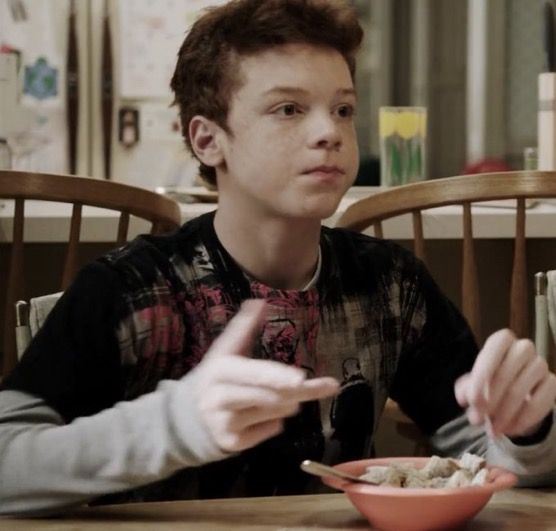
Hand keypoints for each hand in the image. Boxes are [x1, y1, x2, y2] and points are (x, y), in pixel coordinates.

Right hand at [186, 299, 338, 452]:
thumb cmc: (214, 378)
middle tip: (316, 385)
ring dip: (285, 403)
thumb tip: (260, 301)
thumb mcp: (225, 351)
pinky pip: (269, 431)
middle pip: (268, 396)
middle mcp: (219, 397)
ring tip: (282, 395)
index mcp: (220, 370)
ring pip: (274, 413)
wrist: (185, 417)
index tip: (301, 378)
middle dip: (295, 391)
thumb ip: (243, 328)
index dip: (276, 375)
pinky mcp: (232, 444)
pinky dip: (273, 423)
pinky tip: (263, 415)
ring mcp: (224, 423)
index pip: (252, 372)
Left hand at [454, 329, 555, 437]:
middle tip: (477, 420)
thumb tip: (464, 398)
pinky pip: (540, 403)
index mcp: (501, 340)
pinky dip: (523, 420)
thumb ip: (466, 389)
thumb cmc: (489, 383)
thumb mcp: (473, 384)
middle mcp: (523, 348)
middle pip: (505, 374)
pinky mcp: (553, 384)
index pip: (492, 353)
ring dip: (504, 414)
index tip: (473, 402)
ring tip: (492, 429)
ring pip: (521, 391)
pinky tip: (510, 430)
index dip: (481, 377)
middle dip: (489, 401)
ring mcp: (541, 364)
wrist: (513, 394)